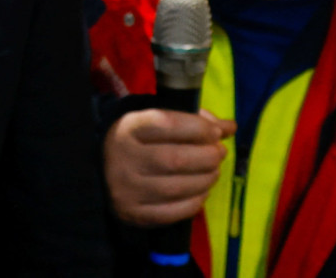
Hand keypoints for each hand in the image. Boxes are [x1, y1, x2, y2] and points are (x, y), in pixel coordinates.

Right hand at [103, 108, 236, 227]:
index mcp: (129, 128)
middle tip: (219, 153)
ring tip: (213, 172)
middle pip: (176, 159)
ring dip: (206, 179)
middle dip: (208, 156)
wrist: (105, 171)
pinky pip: (174, 212)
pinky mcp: (134, 213)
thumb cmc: (141, 142)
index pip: (167, 123)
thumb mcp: (159, 123)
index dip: (199, 127)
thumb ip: (195, 122)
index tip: (217, 132)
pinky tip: (201, 191)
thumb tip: (230, 127)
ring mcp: (127, 188)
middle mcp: (123, 157)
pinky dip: (196, 201)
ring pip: (177, 188)